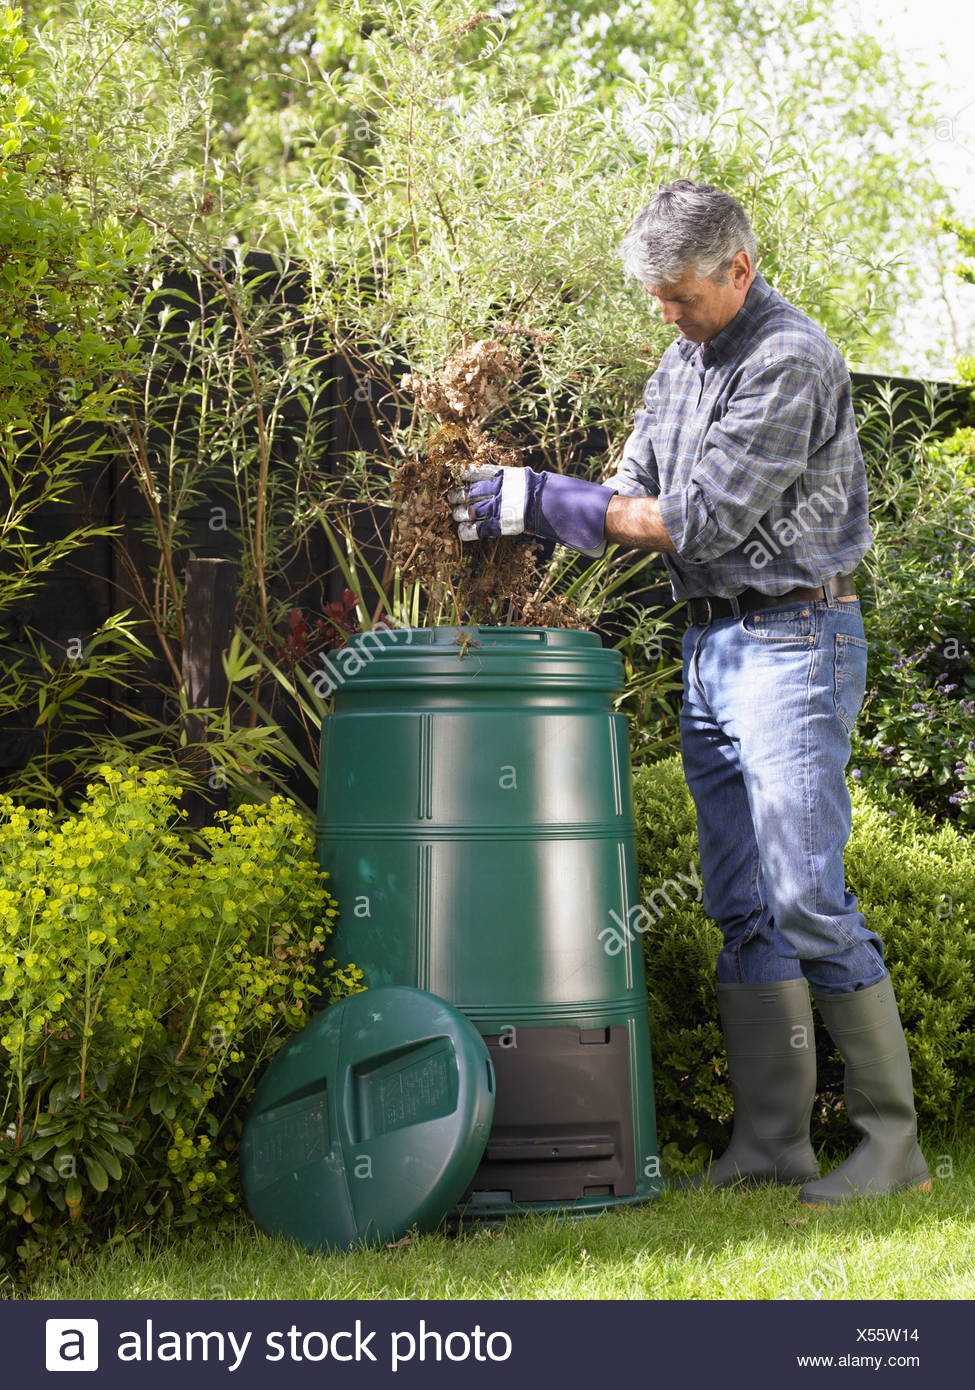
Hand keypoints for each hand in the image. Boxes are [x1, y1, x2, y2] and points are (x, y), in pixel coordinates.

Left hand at [448, 464, 616, 557]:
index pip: (474, 472)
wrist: (552, 504)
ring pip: (470, 511)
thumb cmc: (538, 489)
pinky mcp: (501, 524)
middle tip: (451, 499)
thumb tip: (489, 474)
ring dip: (459, 514)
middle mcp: (497, 490)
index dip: (462, 475)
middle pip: (468, 493)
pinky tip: (462, 532)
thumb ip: (504, 475)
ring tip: (455, 515)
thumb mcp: (520, 475)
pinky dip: (467, 531)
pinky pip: (478, 529)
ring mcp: (498, 508)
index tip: (456, 477)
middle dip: (457, 497)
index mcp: (501, 475)